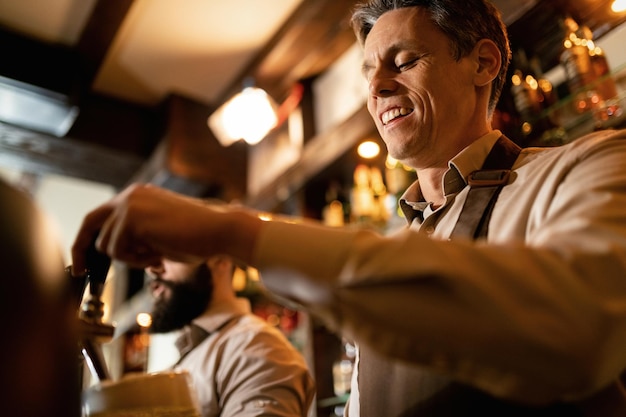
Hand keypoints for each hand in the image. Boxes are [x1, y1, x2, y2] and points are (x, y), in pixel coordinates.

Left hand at [71, 184, 259, 273]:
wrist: (218, 231)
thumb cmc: (197, 236)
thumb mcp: (159, 234)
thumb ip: (137, 237)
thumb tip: (115, 253)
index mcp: (138, 196)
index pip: (102, 216)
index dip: (90, 238)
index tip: (85, 259)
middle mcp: (130, 195)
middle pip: (90, 222)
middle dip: (82, 249)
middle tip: (81, 271)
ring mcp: (129, 205)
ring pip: (107, 244)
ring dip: (129, 259)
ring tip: (156, 256)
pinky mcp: (132, 219)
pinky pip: (118, 251)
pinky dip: (136, 261)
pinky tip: (159, 255)